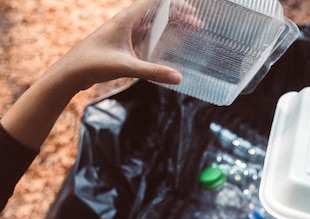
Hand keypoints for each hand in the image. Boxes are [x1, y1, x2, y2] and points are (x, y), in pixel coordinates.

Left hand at [49, 0, 181, 91]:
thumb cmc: (92, 64)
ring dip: (170, 25)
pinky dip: (161, 36)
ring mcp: (124, 34)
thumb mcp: (126, 67)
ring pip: (153, 24)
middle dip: (177, 14)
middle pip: (156, 12)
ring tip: (189, 27)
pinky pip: (146, 36)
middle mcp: (126, 23)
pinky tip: (170, 43)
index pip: (153, 2)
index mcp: (125, 20)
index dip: (172, 3)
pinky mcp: (123, 45)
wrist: (71, 72)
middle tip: (196, 21)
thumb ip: (153, 72)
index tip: (190, 7)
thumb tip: (178, 77)